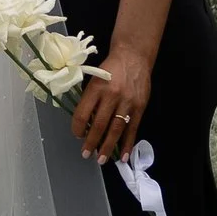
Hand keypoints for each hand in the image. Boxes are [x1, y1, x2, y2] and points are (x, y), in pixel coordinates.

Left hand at [71, 36, 153, 167]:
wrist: (133, 56)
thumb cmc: (110, 68)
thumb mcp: (94, 79)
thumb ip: (90, 99)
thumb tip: (85, 123)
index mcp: (96, 88)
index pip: (83, 113)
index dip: (78, 128)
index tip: (77, 135)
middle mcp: (111, 95)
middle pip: (99, 124)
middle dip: (92, 142)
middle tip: (86, 154)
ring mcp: (127, 102)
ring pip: (116, 129)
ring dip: (108, 147)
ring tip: (101, 159)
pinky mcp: (140, 106)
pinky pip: (133, 129)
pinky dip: (128, 144)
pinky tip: (123, 156)